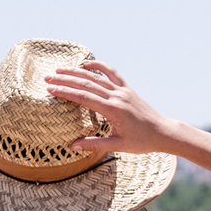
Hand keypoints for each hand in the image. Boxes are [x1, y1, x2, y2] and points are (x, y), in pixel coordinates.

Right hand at [43, 61, 181, 157]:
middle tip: (48, 78)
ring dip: (77, 72)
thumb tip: (72, 146)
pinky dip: (99, 66)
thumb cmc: (141, 142)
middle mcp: (117, 96)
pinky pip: (112, 73)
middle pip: (86, 84)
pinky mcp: (127, 89)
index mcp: (113, 110)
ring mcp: (123, 91)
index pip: (84, 97)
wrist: (162, 132)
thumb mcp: (117, 146)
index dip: (66, 92)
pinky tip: (87, 64)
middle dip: (65, 80)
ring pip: (96, 77)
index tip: (51, 89)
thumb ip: (94, 145)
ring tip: (59, 70)